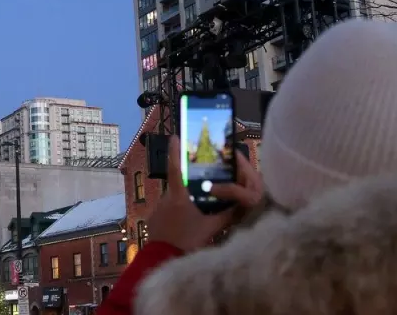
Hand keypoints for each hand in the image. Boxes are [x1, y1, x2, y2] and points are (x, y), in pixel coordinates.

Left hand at [146, 136, 262, 252]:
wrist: (161, 260)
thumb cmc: (187, 241)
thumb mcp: (211, 229)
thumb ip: (227, 215)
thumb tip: (242, 205)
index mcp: (178, 195)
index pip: (175, 168)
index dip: (175, 151)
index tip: (175, 137)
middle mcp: (165, 198)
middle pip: (178, 185)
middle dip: (189, 185)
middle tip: (199, 187)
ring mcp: (157, 209)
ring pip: (174, 200)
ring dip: (184, 203)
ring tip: (195, 212)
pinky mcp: (154, 220)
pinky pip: (167, 212)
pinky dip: (177, 214)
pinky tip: (185, 225)